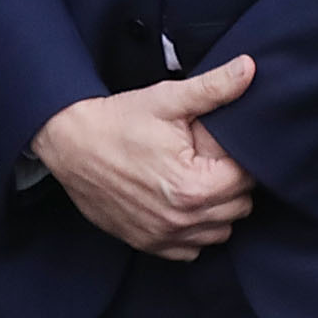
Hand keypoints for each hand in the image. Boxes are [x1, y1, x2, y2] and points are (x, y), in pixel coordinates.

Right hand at [29, 55, 257, 259]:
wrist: (68, 143)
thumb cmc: (117, 121)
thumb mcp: (166, 99)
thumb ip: (214, 87)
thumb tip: (249, 68)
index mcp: (194, 186)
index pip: (248, 179)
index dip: (237, 158)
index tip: (214, 146)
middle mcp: (182, 219)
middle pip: (239, 206)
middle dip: (229, 182)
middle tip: (203, 159)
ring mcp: (164, 236)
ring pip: (221, 231)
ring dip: (215, 209)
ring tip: (192, 180)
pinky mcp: (148, 244)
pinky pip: (192, 249)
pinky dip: (192, 230)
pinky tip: (177, 203)